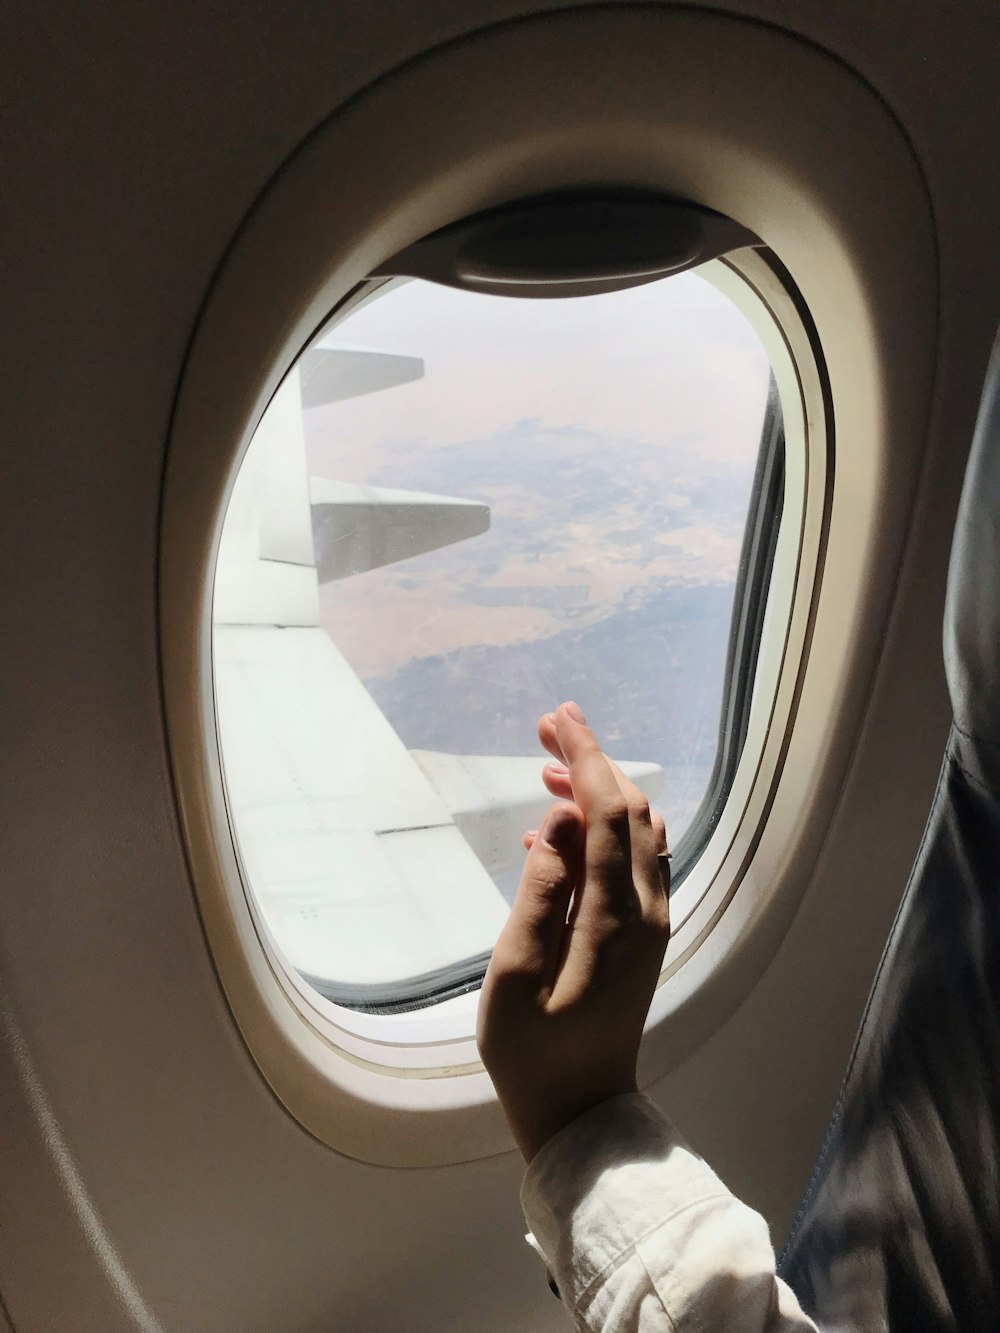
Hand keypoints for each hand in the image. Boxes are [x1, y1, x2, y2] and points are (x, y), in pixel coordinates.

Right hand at [477, 701, 670, 1161]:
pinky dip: (601, 832)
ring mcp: (650, 925)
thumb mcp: (516, 972)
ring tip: (548, 773)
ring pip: (638, 834)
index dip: (586, 758)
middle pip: (632, 812)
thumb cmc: (535, 1052)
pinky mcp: (641, 938)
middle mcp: (647, 911)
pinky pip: (630, 864)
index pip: (609, 812)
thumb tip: (561, 821)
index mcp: (616, 916)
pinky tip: (554, 833)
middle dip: (595, 763)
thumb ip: (541, 890)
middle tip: (547, 731)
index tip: (559, 718)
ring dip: (601, 794)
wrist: (582, 1113)